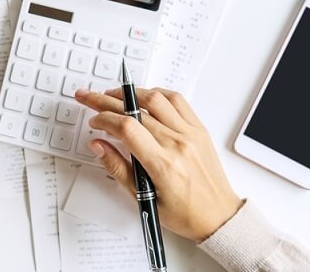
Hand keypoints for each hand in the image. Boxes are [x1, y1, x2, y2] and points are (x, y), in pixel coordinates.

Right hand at [75, 87, 242, 242]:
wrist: (219, 216)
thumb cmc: (186, 214)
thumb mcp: (143, 198)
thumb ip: (117, 168)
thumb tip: (98, 145)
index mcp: (163, 165)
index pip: (127, 128)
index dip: (104, 119)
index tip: (94, 122)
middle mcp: (178, 144)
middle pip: (136, 110)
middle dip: (106, 101)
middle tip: (90, 98)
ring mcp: (191, 134)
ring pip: (156, 99)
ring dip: (130, 93)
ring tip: (113, 95)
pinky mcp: (199, 129)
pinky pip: (177, 100)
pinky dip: (156, 93)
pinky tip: (144, 97)